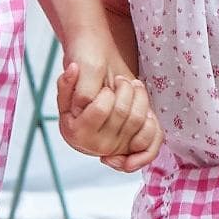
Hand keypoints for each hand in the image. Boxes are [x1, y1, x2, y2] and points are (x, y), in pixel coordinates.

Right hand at [57, 45, 163, 173]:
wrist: (94, 107)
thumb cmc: (81, 94)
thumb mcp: (70, 86)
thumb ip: (67, 80)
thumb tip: (73, 70)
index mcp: (76, 132)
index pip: (101, 109)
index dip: (107, 93)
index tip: (106, 88)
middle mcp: (96, 146)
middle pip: (121, 113)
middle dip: (125, 89)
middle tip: (121, 81)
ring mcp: (116, 148)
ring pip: (138, 120)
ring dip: (140, 96)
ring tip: (133, 87)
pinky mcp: (132, 148)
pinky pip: (149, 142)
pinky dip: (151, 122)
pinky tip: (143, 107)